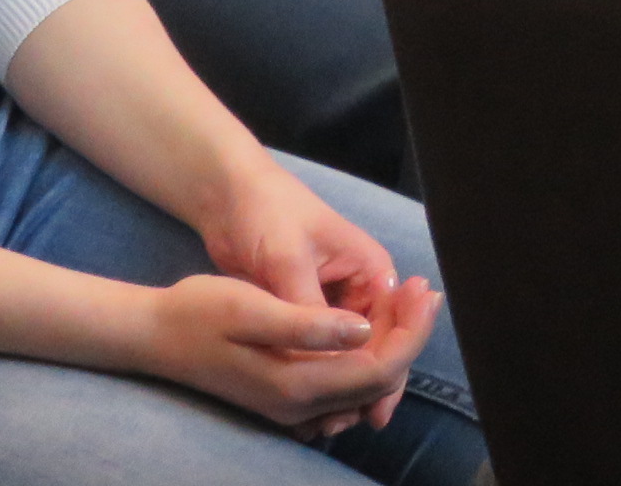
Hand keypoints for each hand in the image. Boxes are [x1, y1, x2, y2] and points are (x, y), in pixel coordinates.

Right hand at [136, 268, 436, 436]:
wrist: (155, 335)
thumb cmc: (200, 311)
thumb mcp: (251, 307)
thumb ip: (307, 324)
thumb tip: (362, 331)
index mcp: (297, 383)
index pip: (378, 369)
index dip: (412, 331)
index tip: (428, 290)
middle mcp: (299, 406)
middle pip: (378, 383)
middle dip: (410, 337)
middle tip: (426, 291)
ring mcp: (290, 407)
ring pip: (364, 388)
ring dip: (393, 347)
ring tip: (408, 303)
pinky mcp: (284, 396)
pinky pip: (343, 388)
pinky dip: (368, 358)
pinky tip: (370, 324)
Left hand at [195, 154, 431, 434]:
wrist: (228, 197)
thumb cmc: (268, 213)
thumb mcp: (289, 259)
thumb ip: (311, 309)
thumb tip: (329, 359)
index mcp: (371, 268)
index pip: (392, 328)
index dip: (387, 367)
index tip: (374, 405)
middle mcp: (358, 288)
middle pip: (374, 346)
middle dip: (367, 384)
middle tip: (350, 423)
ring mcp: (332, 301)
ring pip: (346, 354)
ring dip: (341, 383)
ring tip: (328, 421)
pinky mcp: (304, 311)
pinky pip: (320, 351)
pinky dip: (317, 373)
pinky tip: (307, 401)